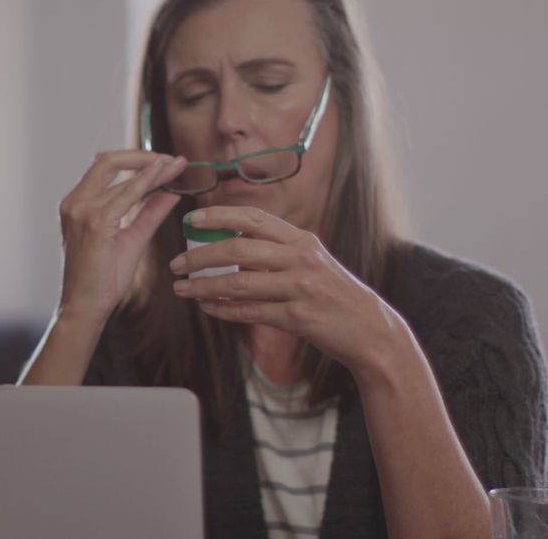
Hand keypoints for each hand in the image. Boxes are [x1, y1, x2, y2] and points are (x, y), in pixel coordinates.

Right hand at [58, 150, 187, 323]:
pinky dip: (146, 182)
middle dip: (142, 155)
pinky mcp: (94, 222)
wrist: (87, 306)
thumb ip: (150, 212)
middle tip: (171, 159)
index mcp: (78, 203)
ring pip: (119, 175)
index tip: (166, 160)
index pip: (107, 168)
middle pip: (108, 160)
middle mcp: (75, 201)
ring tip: (176, 165)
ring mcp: (81, 210)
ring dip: (151, 168)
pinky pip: (125, 194)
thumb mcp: (132, 237)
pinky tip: (164, 178)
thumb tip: (171, 191)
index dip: (138, 160)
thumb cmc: (104, 278)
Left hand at [168, 206, 410, 374]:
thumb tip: (230, 247)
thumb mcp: (312, 263)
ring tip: (182, 289)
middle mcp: (301, 259)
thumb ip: (277, 253)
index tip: (192, 219)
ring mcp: (300, 288)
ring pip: (239, 282)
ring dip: (204, 286)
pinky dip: (224, 310)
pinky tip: (207, 307)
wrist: (370, 331)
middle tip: (176, 263)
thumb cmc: (335, 296)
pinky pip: (250, 312)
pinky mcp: (298, 318)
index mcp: (303, 240)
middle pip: (238, 248)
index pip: (254, 218)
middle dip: (200, 255)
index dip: (219, 216)